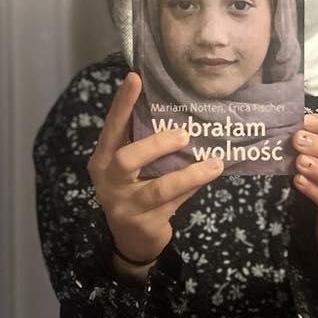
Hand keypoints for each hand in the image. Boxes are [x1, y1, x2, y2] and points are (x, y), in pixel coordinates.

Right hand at [88, 70, 225, 263]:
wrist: (130, 240)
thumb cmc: (133, 190)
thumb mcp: (130, 167)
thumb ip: (142, 143)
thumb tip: (177, 107)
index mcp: (103, 160)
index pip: (111, 128)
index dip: (122, 104)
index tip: (134, 78)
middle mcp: (109, 182)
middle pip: (128, 160)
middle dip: (157, 145)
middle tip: (184, 134)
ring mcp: (126, 206)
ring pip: (160, 188)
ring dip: (190, 174)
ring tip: (214, 163)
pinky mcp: (146, 224)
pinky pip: (175, 203)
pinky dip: (193, 188)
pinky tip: (208, 176)